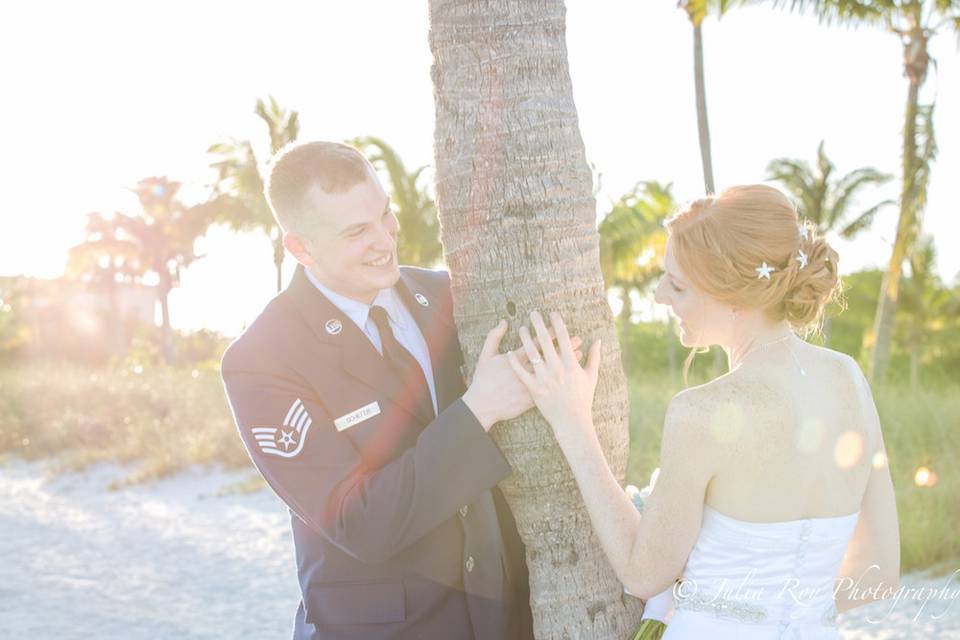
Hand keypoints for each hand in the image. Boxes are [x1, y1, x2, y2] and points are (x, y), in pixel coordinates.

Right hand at [463, 318, 582, 430]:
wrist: (483, 405)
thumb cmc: (483, 380)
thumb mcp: (485, 355)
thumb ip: (494, 336)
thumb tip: (504, 322)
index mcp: (516, 359)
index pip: (536, 342)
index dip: (549, 333)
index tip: (559, 325)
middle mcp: (527, 371)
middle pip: (550, 355)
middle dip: (564, 346)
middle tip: (577, 337)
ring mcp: (531, 385)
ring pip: (553, 371)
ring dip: (566, 361)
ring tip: (579, 353)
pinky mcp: (533, 397)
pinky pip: (552, 387)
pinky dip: (562, 380)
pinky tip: (571, 374)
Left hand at [506, 311, 600, 443]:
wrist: (572, 421)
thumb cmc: (583, 399)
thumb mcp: (592, 376)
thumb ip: (594, 357)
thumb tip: (598, 340)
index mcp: (571, 364)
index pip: (563, 337)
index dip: (557, 323)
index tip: (552, 313)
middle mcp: (557, 369)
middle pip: (545, 341)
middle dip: (538, 324)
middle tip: (533, 313)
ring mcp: (544, 379)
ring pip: (532, 354)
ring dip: (525, 339)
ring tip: (521, 328)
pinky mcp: (534, 389)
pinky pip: (522, 373)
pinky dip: (514, 362)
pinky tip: (509, 352)